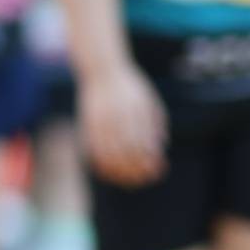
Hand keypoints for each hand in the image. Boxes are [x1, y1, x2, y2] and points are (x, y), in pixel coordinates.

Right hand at [79, 64, 168, 184]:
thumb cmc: (131, 87)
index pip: (144, 143)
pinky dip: (102, 164)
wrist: (102, 70)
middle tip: (146, 179)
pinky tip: (110, 171)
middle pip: (127, 152)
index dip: (151, 161)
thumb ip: (155, 123)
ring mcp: (100, 120)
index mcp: (135, 110)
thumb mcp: (149, 100)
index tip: (159, 169)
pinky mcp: (88, 124)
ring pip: (109, 154)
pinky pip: (93, 150)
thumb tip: (161, 146)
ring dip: (120, 171)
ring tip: (130, 179)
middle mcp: (117, 116)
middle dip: (138, 170)